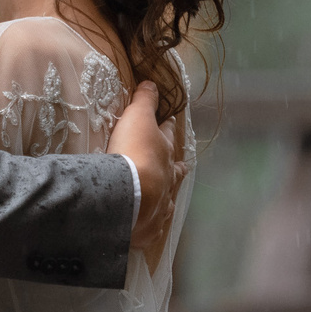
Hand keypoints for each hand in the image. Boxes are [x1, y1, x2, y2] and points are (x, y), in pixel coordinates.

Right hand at [111, 81, 175, 262]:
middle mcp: (167, 179)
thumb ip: (144, 101)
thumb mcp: (137, 118)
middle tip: (180, 167)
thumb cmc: (133, 152)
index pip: (166, 134)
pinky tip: (150, 226)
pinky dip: (152, 224)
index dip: (166, 126)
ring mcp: (160, 204)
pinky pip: (153, 226)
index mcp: (164, 152)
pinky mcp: (148, 227)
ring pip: (167, 199)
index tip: (170, 121)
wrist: (130, 195)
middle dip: (176, 167)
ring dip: (165, 197)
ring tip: (165, 199)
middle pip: (175, 170)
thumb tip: (152, 84)